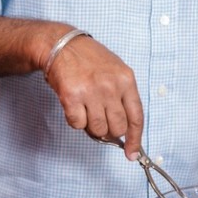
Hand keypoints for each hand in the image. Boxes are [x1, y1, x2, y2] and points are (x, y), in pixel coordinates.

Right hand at [45, 35, 144, 155]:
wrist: (60, 44)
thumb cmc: (88, 58)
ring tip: (86, 110)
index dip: (135, 139)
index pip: (136, 117)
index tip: (131, 153)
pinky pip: (77, 124)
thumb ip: (122, 96)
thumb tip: (124, 129)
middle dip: (109, 131)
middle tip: (100, 121)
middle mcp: (110, 86)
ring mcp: (91, 92)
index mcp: (126, 80)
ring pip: (97, 129)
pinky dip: (75, 120)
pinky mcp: (71, 96)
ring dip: (91, 126)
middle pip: (117, 128)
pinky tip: (74, 106)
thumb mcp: (115, 70)